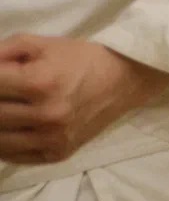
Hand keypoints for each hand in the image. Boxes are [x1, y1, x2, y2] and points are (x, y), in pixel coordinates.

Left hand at [0, 36, 168, 163]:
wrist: (124, 81)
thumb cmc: (80, 59)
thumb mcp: (40, 44)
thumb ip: (0, 52)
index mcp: (39, 83)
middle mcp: (46, 115)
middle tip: (3, 95)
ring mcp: (53, 138)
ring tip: (5, 111)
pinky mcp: (59, 153)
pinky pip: (15, 157)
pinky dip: (4, 145)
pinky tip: (10, 129)